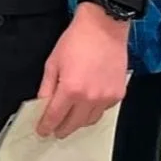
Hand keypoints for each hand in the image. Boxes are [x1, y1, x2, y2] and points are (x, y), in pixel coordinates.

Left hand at [35, 2, 129, 138]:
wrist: (103, 29)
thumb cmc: (76, 41)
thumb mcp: (53, 62)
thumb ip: (47, 86)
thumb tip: (42, 103)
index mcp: (71, 89)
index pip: (56, 116)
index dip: (47, 126)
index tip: (42, 131)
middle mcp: (91, 98)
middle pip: (74, 123)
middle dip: (63, 129)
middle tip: (54, 131)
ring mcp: (107, 98)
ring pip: (90, 120)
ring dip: (78, 123)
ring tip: (69, 121)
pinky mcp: (118, 95)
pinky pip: (103, 111)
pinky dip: (93, 112)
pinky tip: (86, 106)